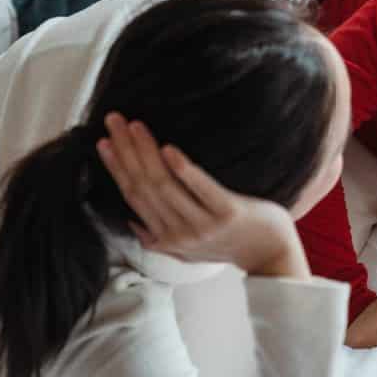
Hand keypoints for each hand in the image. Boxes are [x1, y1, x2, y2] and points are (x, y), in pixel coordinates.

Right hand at [96, 113, 308, 278]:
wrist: (272, 255)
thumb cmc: (232, 245)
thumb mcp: (189, 251)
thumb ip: (159, 240)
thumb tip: (132, 222)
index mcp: (166, 238)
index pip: (133, 196)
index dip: (116, 168)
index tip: (104, 142)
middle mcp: (180, 234)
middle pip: (144, 185)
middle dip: (126, 150)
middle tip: (115, 121)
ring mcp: (204, 224)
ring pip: (164, 185)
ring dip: (147, 152)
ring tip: (136, 127)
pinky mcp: (228, 213)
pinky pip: (201, 189)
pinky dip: (183, 169)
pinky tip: (169, 149)